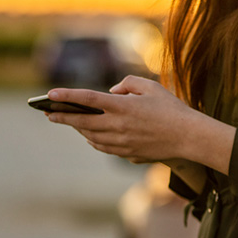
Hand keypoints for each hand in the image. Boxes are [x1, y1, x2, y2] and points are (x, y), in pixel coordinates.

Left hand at [46, 76, 191, 163]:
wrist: (188, 137)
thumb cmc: (172, 109)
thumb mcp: (151, 87)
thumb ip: (128, 83)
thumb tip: (112, 91)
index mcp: (123, 107)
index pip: (88, 100)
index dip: (67, 96)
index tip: (50, 94)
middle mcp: (119, 126)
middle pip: (83, 122)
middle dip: (62, 117)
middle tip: (48, 113)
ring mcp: (122, 142)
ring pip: (91, 136)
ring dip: (77, 129)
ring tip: (68, 122)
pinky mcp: (127, 154)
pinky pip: (103, 147)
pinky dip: (92, 140)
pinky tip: (89, 135)